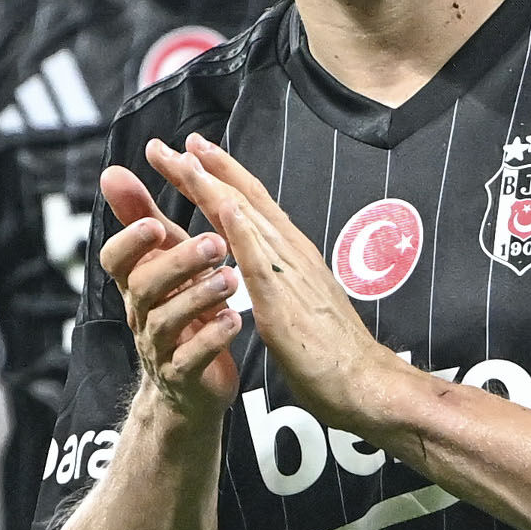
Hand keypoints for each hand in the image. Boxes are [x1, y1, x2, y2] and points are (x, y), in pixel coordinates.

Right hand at [93, 165, 247, 412]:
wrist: (188, 387)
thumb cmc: (179, 312)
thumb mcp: (163, 264)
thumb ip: (140, 220)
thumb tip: (111, 172)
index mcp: (137, 283)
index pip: (115, 260)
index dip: (130, 242)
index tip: (156, 222)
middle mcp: (141, 314)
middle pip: (144, 287)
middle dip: (178, 262)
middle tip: (215, 243)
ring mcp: (160, 347)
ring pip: (167, 321)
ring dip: (199, 297)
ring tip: (231, 279)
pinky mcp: (183, 375)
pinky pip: (191, 358)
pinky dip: (213, 338)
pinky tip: (236, 320)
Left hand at [145, 138, 415, 433]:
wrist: (362, 384)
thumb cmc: (331, 353)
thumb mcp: (298, 305)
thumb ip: (280, 282)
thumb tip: (263, 270)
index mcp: (292, 255)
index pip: (251, 205)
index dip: (221, 176)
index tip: (191, 152)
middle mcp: (291, 253)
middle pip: (243, 199)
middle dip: (205, 169)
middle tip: (167, 145)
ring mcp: (289, 272)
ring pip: (247, 217)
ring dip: (214, 185)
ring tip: (185, 158)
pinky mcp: (284, 299)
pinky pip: (259, 257)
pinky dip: (240, 227)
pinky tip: (222, 205)